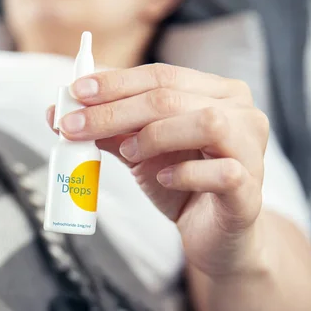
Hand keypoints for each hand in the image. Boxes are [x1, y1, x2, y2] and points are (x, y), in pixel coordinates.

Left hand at [46, 64, 268, 276]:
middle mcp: (242, 112)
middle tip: (74, 127)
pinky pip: (222, 172)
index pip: (161, 74)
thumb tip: (59, 114)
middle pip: (172, 96)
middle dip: (115, 110)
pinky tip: (164, 178)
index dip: (116, 82)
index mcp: (217, 92)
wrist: (215, 236)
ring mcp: (251, 150)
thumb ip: (109, 130)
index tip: (75, 92)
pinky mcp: (250, 190)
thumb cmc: (183, 185)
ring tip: (128, 152)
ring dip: (154, 134)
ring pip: (206, 122)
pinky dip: (186, 173)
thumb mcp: (141, 151)